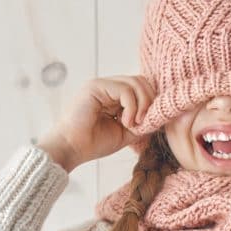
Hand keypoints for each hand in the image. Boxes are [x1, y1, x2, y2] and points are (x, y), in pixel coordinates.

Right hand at [36, 75, 155, 170]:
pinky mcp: (96, 86)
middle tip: (143, 122)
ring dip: (142, 105)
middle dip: (149, 101)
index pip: (141, 88)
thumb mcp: (125, 132)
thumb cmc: (94, 143)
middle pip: (141, 81)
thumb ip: (142, 122)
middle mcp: (108, 86)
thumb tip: (159, 115)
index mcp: (114, 96)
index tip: (148, 123)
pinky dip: (132, 107)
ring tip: (134, 123)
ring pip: (136, 82)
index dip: (150, 103)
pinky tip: (125, 122)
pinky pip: (125, 90)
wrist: (72, 148)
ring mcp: (102, 84)